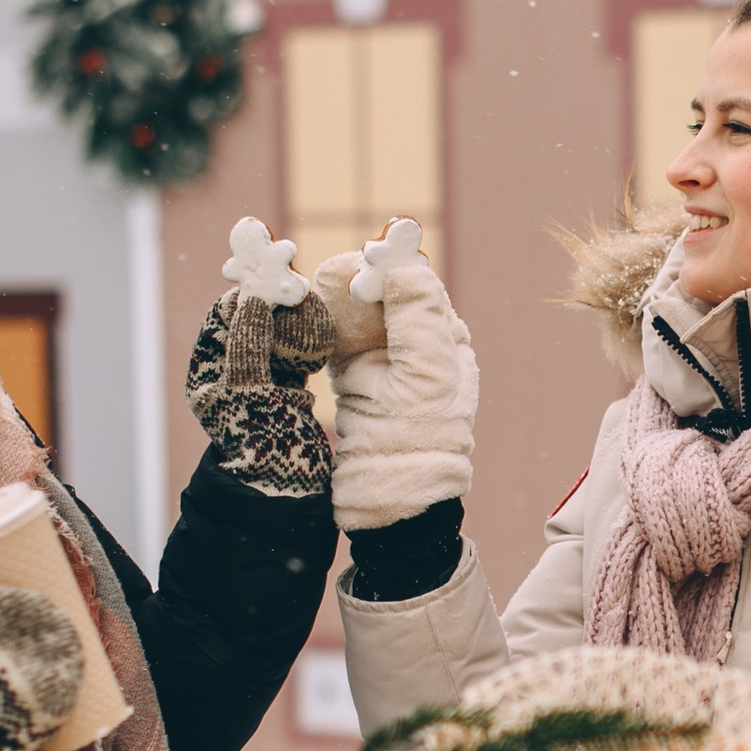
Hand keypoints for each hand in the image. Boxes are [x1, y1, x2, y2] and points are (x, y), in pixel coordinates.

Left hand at [187, 221, 335, 495]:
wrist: (286, 487)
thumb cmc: (258, 443)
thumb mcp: (248, 390)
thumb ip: (248, 343)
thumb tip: (253, 299)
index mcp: (209, 370)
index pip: (223, 317)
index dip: (246, 295)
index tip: (274, 281)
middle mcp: (231, 369)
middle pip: (252, 319)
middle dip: (278, 305)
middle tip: (300, 294)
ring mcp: (261, 375)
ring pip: (278, 331)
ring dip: (297, 321)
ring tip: (314, 320)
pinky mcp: (288, 385)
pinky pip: (297, 350)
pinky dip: (310, 341)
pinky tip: (322, 343)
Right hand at [319, 245, 477, 531]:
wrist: (390, 493)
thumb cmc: (421, 437)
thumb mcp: (428, 374)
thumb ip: (418, 318)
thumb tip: (405, 265)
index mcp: (445, 342)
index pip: (418, 287)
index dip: (393, 267)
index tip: (367, 258)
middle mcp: (415, 346)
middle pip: (383, 293)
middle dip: (359, 278)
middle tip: (334, 271)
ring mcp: (380, 360)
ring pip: (355, 311)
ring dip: (336, 296)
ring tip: (317, 285)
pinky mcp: (349, 375)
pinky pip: (333, 335)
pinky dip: (320, 321)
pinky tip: (306, 310)